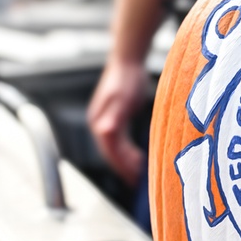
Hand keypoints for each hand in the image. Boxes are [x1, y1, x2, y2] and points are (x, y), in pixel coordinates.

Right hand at [88, 59, 148, 186]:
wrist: (128, 58)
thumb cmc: (127, 78)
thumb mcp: (124, 99)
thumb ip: (114, 117)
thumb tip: (104, 132)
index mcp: (100, 122)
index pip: (110, 152)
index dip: (122, 167)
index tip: (135, 180)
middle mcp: (99, 123)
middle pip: (111, 153)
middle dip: (124, 168)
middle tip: (140, 182)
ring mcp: (105, 120)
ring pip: (115, 148)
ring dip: (126, 161)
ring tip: (140, 172)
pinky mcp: (114, 117)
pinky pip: (119, 141)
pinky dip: (128, 151)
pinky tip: (138, 155)